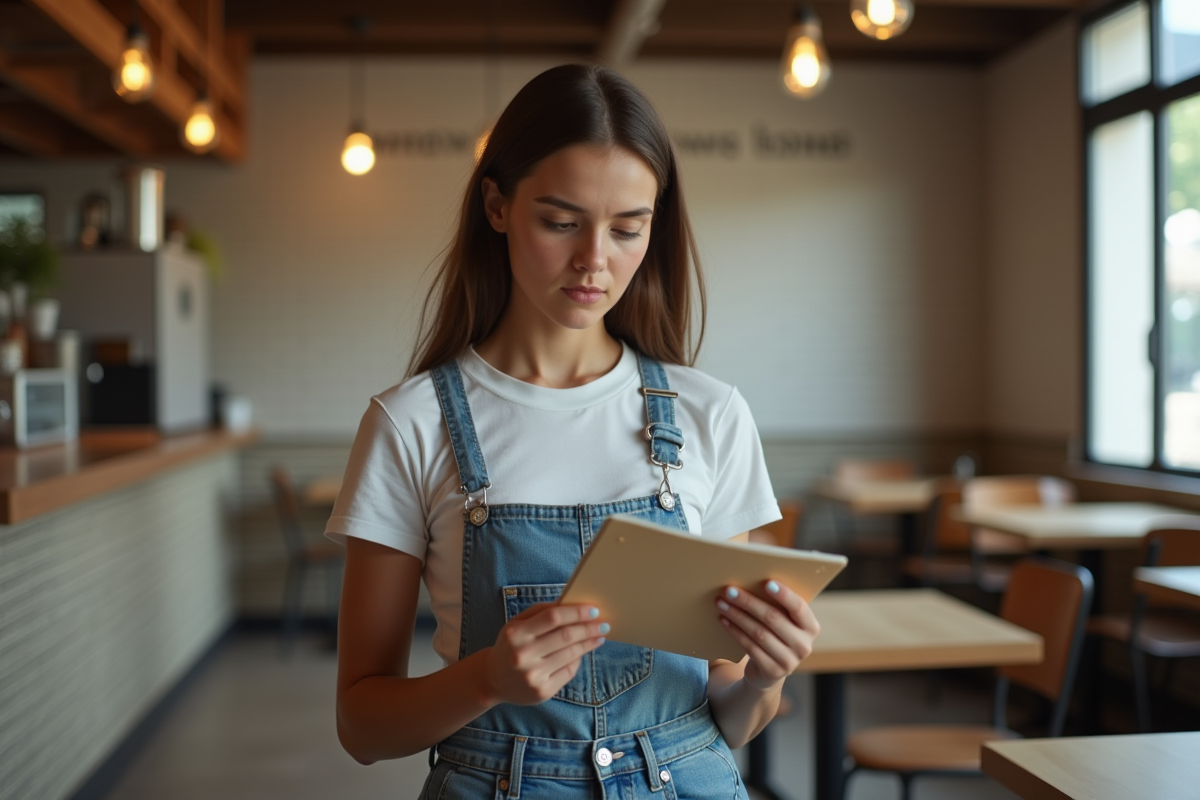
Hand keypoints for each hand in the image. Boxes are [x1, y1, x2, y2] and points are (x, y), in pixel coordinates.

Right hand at [482, 602, 608, 705]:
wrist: (493, 680)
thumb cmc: (511, 645)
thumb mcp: (516, 624)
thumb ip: (541, 612)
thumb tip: (573, 606)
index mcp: (515, 634)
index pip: (552, 617)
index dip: (575, 612)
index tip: (593, 609)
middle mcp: (523, 655)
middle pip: (565, 636)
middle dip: (588, 628)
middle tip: (603, 623)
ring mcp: (533, 676)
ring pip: (571, 655)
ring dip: (588, 643)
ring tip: (598, 636)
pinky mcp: (542, 692)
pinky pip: (569, 671)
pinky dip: (578, 659)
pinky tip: (582, 652)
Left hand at [715, 581, 819, 689]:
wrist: (769, 671)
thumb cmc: (775, 635)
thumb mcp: (783, 622)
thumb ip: (777, 606)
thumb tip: (749, 581)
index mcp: (811, 627)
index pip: (799, 607)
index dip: (784, 595)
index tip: (766, 582)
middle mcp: (804, 645)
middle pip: (773, 618)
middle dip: (748, 602)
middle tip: (729, 590)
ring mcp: (790, 661)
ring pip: (759, 633)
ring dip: (737, 616)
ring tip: (721, 603)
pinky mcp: (773, 671)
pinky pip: (750, 647)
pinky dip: (735, 632)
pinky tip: (724, 621)